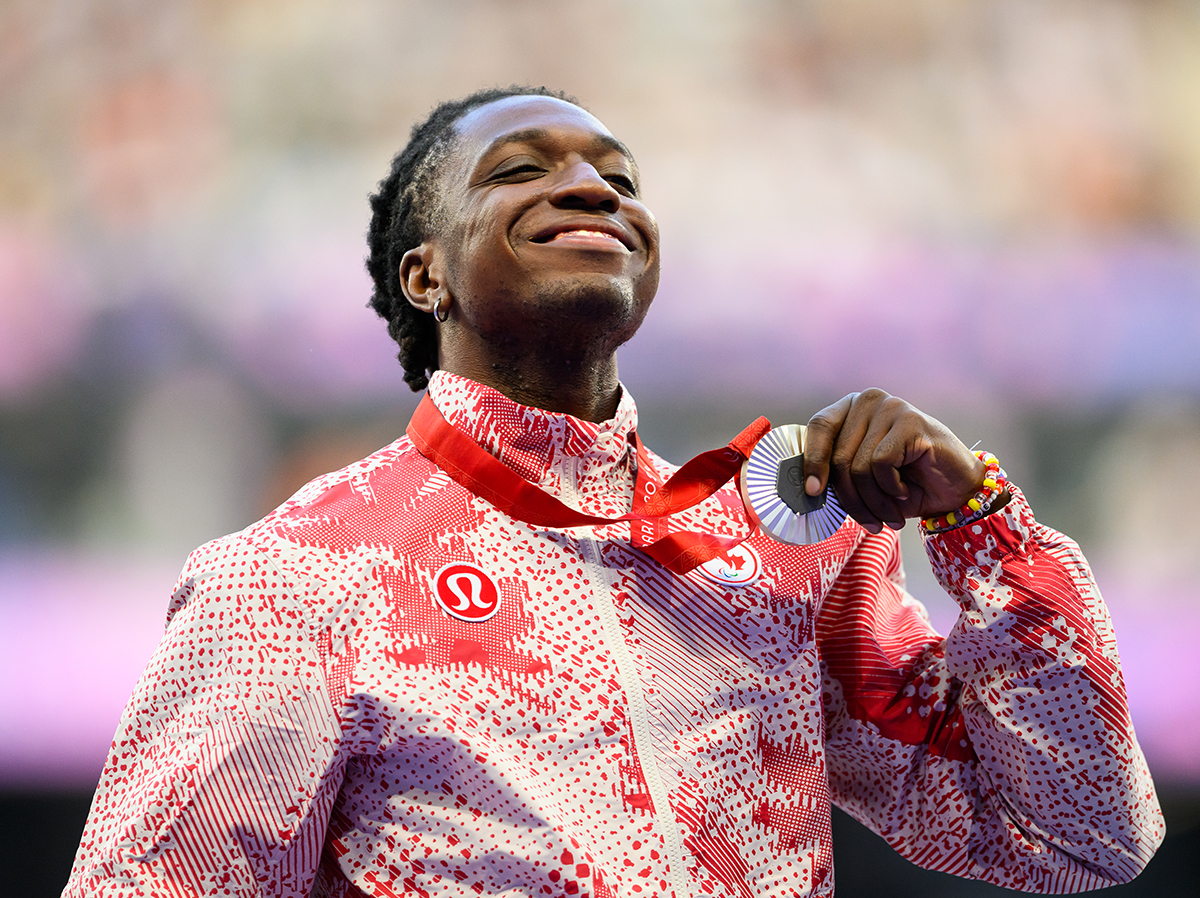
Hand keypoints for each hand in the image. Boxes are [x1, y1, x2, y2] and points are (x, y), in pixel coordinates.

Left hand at [801, 389, 986, 533]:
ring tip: (888, 516)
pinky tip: (903, 492)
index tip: (812, 493)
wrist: (957, 489)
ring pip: (859, 466)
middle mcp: (868, 401)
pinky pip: (881, 464)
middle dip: (850, 499)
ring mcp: (891, 407)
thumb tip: (808, 488)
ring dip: (873, 502)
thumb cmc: (906, 484)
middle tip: (868, 524)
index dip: (812, 461)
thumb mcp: (863, 479)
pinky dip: (890, 489)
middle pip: (839, 457)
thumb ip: (837, 474)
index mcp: (850, 409)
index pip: (819, 427)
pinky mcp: (911, 421)